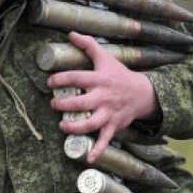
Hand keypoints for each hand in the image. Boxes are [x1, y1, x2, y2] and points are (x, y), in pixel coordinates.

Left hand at [48, 32, 158, 161]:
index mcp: (99, 79)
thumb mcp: (106, 58)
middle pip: (80, 103)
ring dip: (74, 127)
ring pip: (90, 123)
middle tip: (54, 104)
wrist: (143, 93)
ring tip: (63, 126)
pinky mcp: (113, 125)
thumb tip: (70, 33)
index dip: (60, 79)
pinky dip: (97, 151)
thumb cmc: (120, 75)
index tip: (50, 82)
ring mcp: (108, 113)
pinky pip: (105, 140)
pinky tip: (88, 160)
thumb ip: (88, 45)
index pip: (76, 78)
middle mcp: (103, 97)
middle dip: (63, 105)